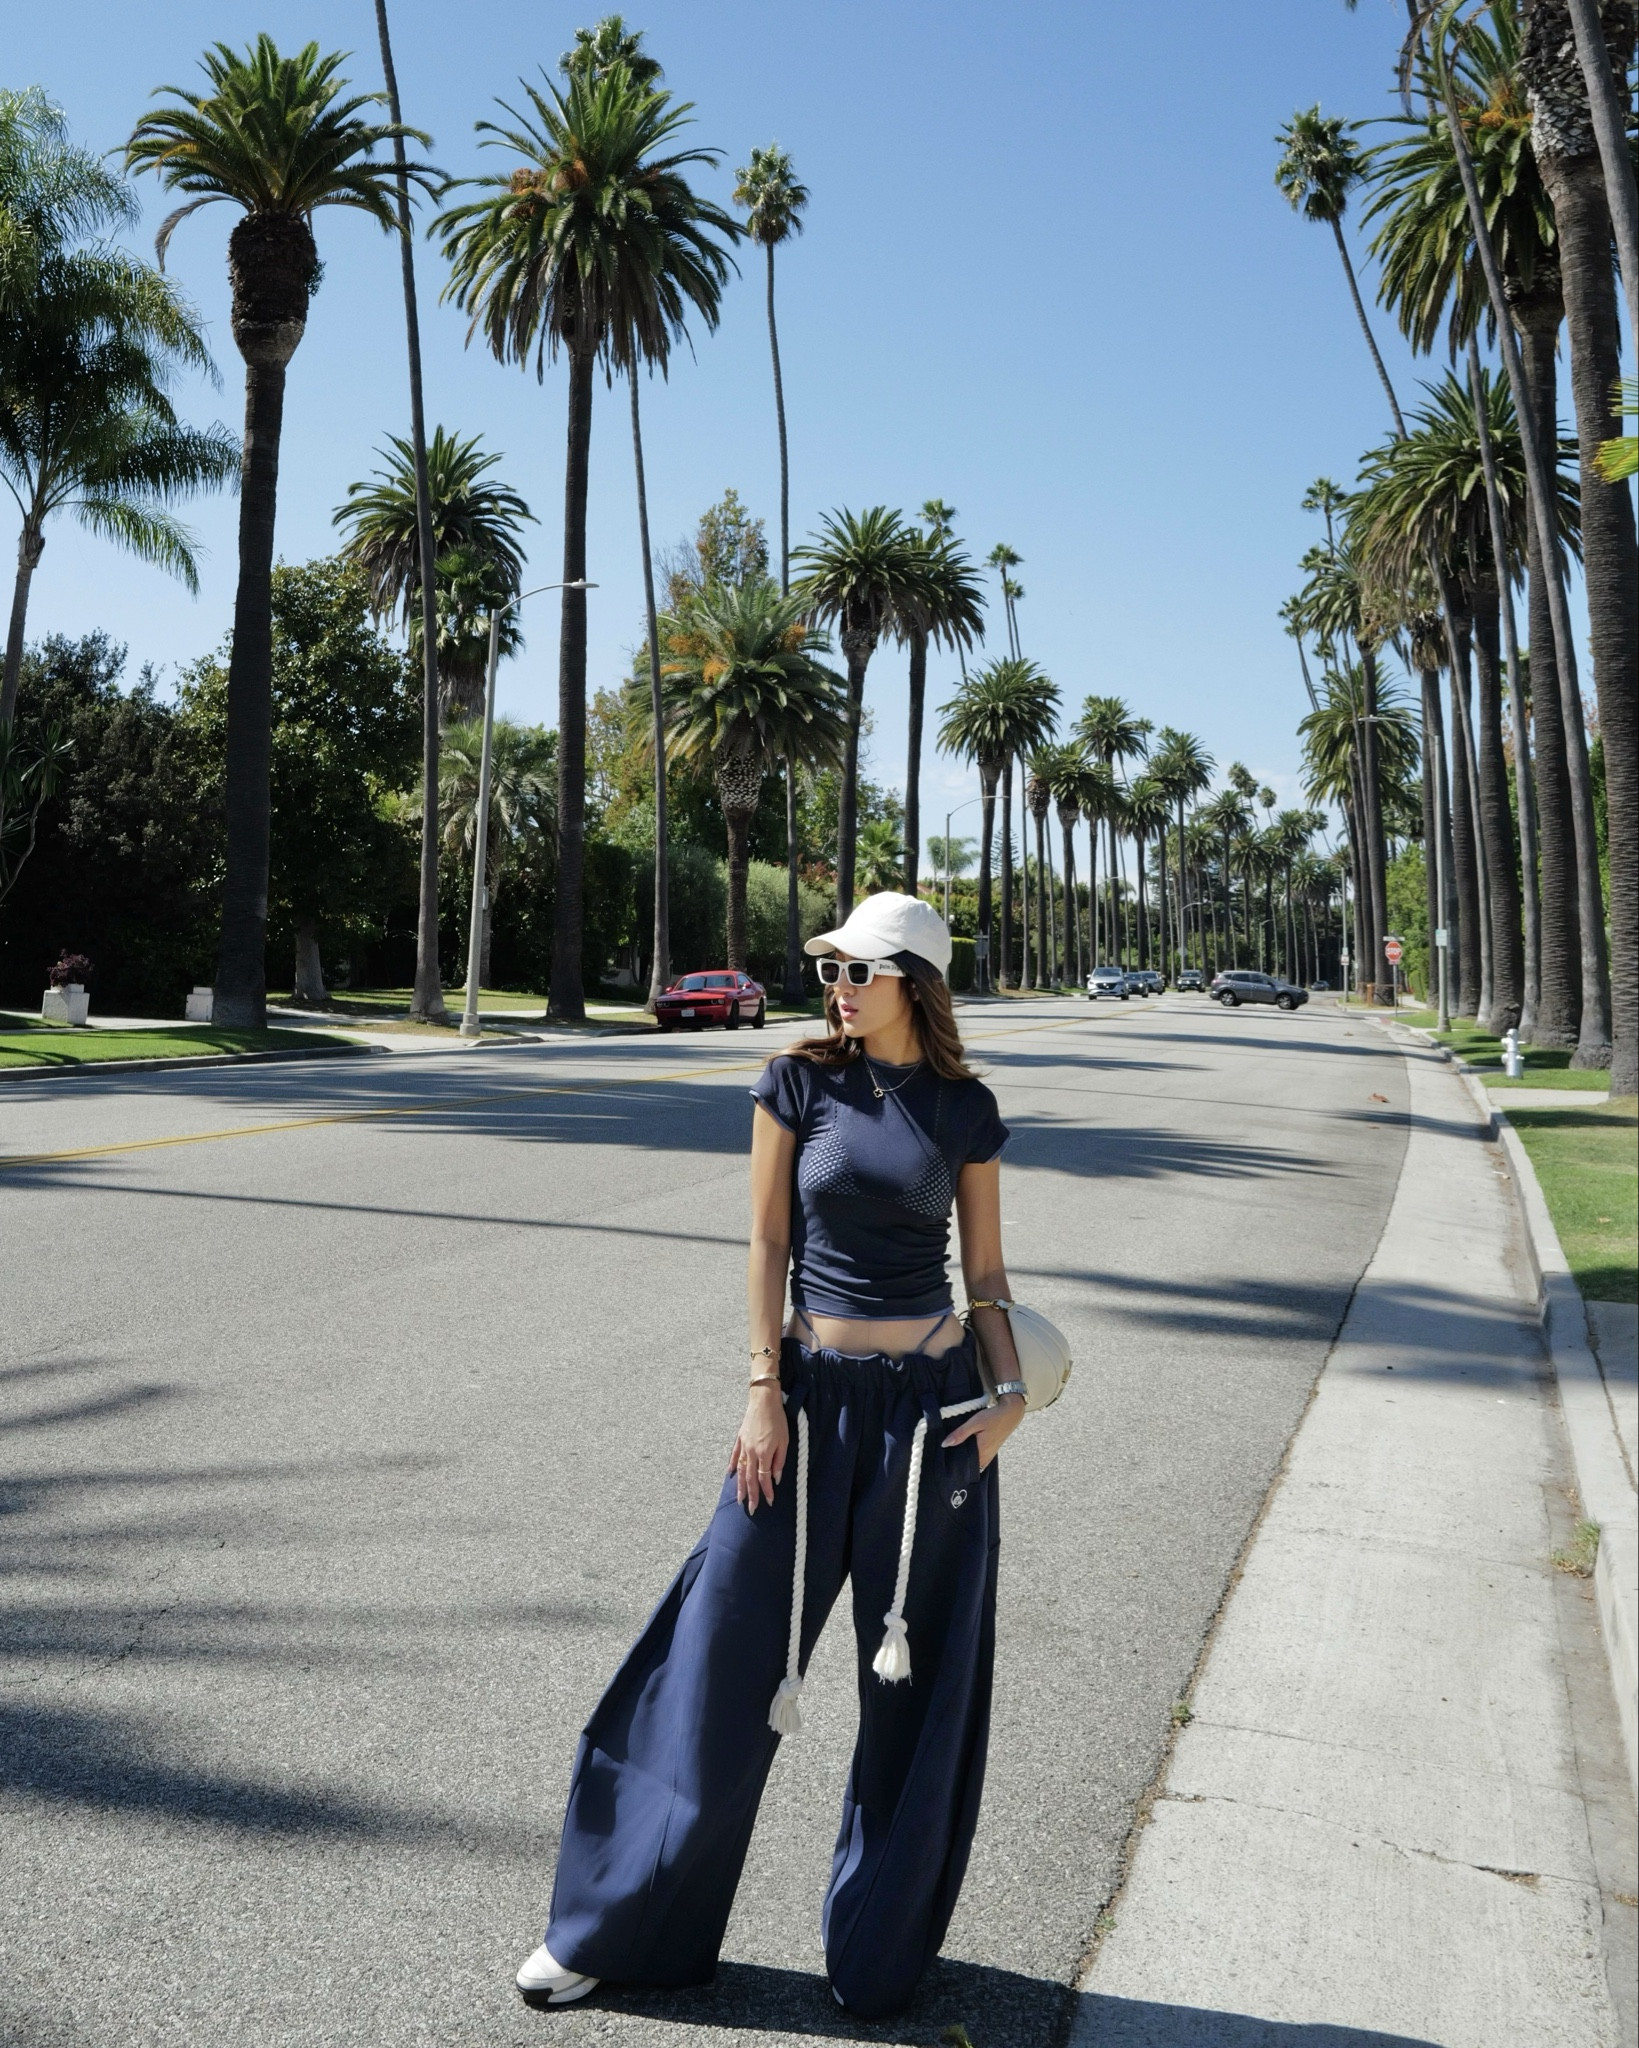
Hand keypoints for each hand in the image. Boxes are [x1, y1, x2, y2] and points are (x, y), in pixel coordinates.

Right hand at [728, 1386, 788, 1512]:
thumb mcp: (784, 1440)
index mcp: (764, 1453)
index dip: (766, 1492)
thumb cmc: (777, 1419)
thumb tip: (776, 1478)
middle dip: (751, 1495)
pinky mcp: (740, 1438)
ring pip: (741, 1470)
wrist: (763, 1400)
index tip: (769, 1502)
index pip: (764, 1478)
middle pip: (750, 1478)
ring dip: (740, 1486)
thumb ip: (780, 1460)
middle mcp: (751, 1452)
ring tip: (739, 1498)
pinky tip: (731, 1474)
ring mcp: (743, 1445)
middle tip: (751, 1509)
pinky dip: (732, 1465)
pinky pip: (734, 1455)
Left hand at [942, 1392, 1024, 1471]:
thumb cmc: (993, 1417)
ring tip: (954, 1450)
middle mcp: (986, 1457)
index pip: (963, 1464)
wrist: (1010, 1413)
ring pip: (973, 1463)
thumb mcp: (975, 1422)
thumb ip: (960, 1434)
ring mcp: (989, 1456)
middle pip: (968, 1465)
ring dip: (965, 1458)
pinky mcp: (991, 1452)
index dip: (953, 1462)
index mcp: (981, 1451)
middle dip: (958, 1460)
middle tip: (946, 1453)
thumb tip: (945, 1444)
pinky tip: (966, 1448)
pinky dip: (972, 1456)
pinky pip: (979, 1459)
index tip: (944, 1457)